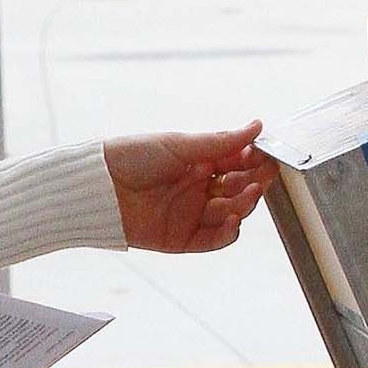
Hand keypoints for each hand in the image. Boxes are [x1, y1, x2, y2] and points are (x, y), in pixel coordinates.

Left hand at [105, 124, 275, 254]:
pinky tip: (234, 220)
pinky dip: (228, 233)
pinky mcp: (182, 238)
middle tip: (264, 175)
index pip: (237, 163)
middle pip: (238, 190)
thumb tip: (256, 126)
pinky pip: (213, 240)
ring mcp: (191, 214)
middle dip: (253, 182)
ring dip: (245, 205)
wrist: (101, 187)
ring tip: (249, 194)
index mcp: (199, 163)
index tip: (267, 155)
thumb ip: (220, 142)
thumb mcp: (180, 145)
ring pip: (231, 214)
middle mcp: (198, 189)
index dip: (254, 160)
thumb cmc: (134, 157)